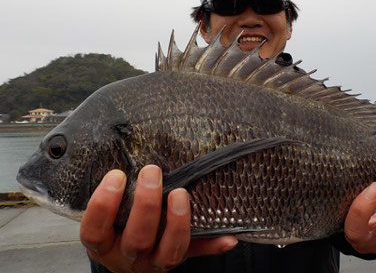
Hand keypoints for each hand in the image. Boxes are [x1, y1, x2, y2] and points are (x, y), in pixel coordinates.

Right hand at [80, 165, 237, 271]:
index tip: (117, 175)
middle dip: (146, 204)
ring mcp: (154, 262)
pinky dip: (213, 246)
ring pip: (169, 252)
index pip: (95, 230)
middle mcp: (128, 256)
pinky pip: (197, 254)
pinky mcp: (177, 260)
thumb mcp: (105, 215)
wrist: (127, 259)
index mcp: (104, 243)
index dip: (103, 205)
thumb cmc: (115, 226)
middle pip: (137, 239)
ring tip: (181, 194)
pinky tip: (228, 236)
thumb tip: (117, 163)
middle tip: (152, 172)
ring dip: (178, 222)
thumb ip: (114, 194)